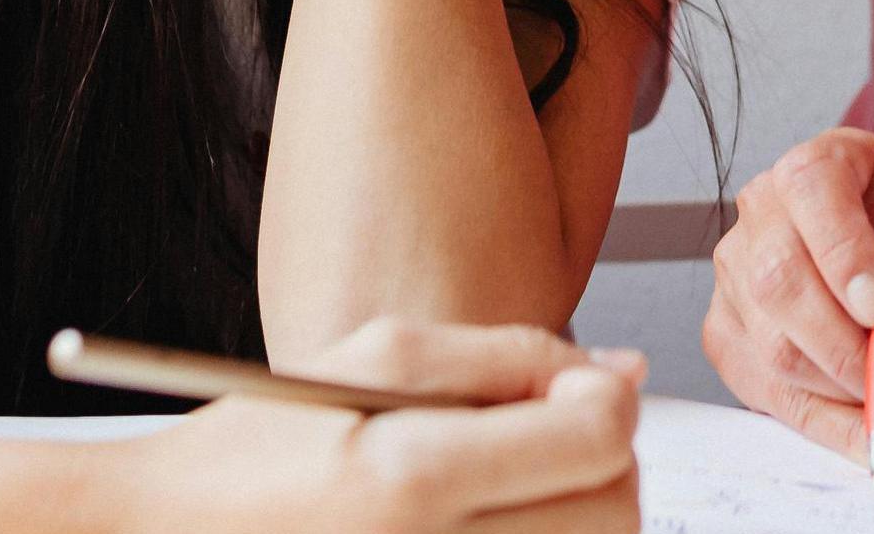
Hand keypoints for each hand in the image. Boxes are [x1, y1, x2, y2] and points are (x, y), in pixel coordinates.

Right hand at [117, 319, 640, 533]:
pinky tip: (486, 525)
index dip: (606, 398)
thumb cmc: (254, 451)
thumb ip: (506, 356)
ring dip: (578, 515)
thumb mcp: (371, 362)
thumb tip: (619, 369)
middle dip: (604, 462)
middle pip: (613, 512)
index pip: (597, 438)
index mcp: (411, 478)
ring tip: (510, 486)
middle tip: (550, 436)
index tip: (576, 386)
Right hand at [702, 128, 873, 478]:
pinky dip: (830, 428)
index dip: (841, 247)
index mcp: (834, 163)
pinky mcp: (731, 338)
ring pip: (774, 345)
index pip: (812, 184)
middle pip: (779, 276)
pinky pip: (769, 395)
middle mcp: (770, 209)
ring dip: (851, 392)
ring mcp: (739, 275)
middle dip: (849, 347)